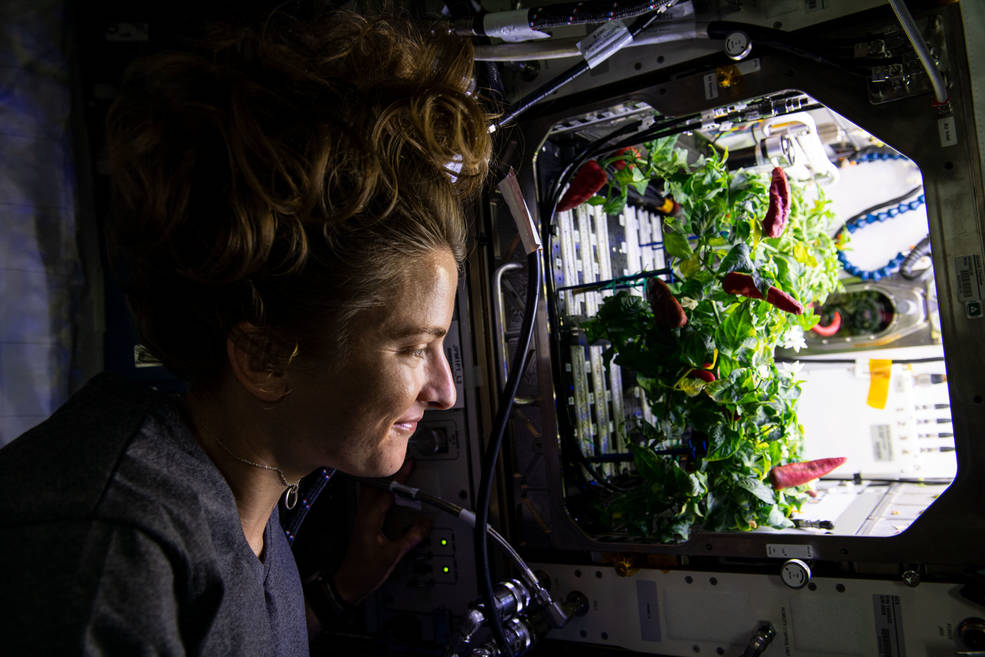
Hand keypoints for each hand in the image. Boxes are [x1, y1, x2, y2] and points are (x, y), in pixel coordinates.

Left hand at [331, 461, 431, 604]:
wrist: (349, 584)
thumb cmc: (364, 571)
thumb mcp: (393, 555)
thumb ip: (410, 537)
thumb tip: (425, 524)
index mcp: (370, 518)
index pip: (387, 491)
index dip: (400, 477)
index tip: (409, 465)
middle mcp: (363, 515)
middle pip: (374, 485)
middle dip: (389, 473)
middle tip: (403, 465)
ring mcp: (361, 519)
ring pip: (370, 492)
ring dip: (383, 482)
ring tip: (398, 476)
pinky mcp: (363, 524)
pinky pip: (371, 501)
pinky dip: (382, 493)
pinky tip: (390, 496)